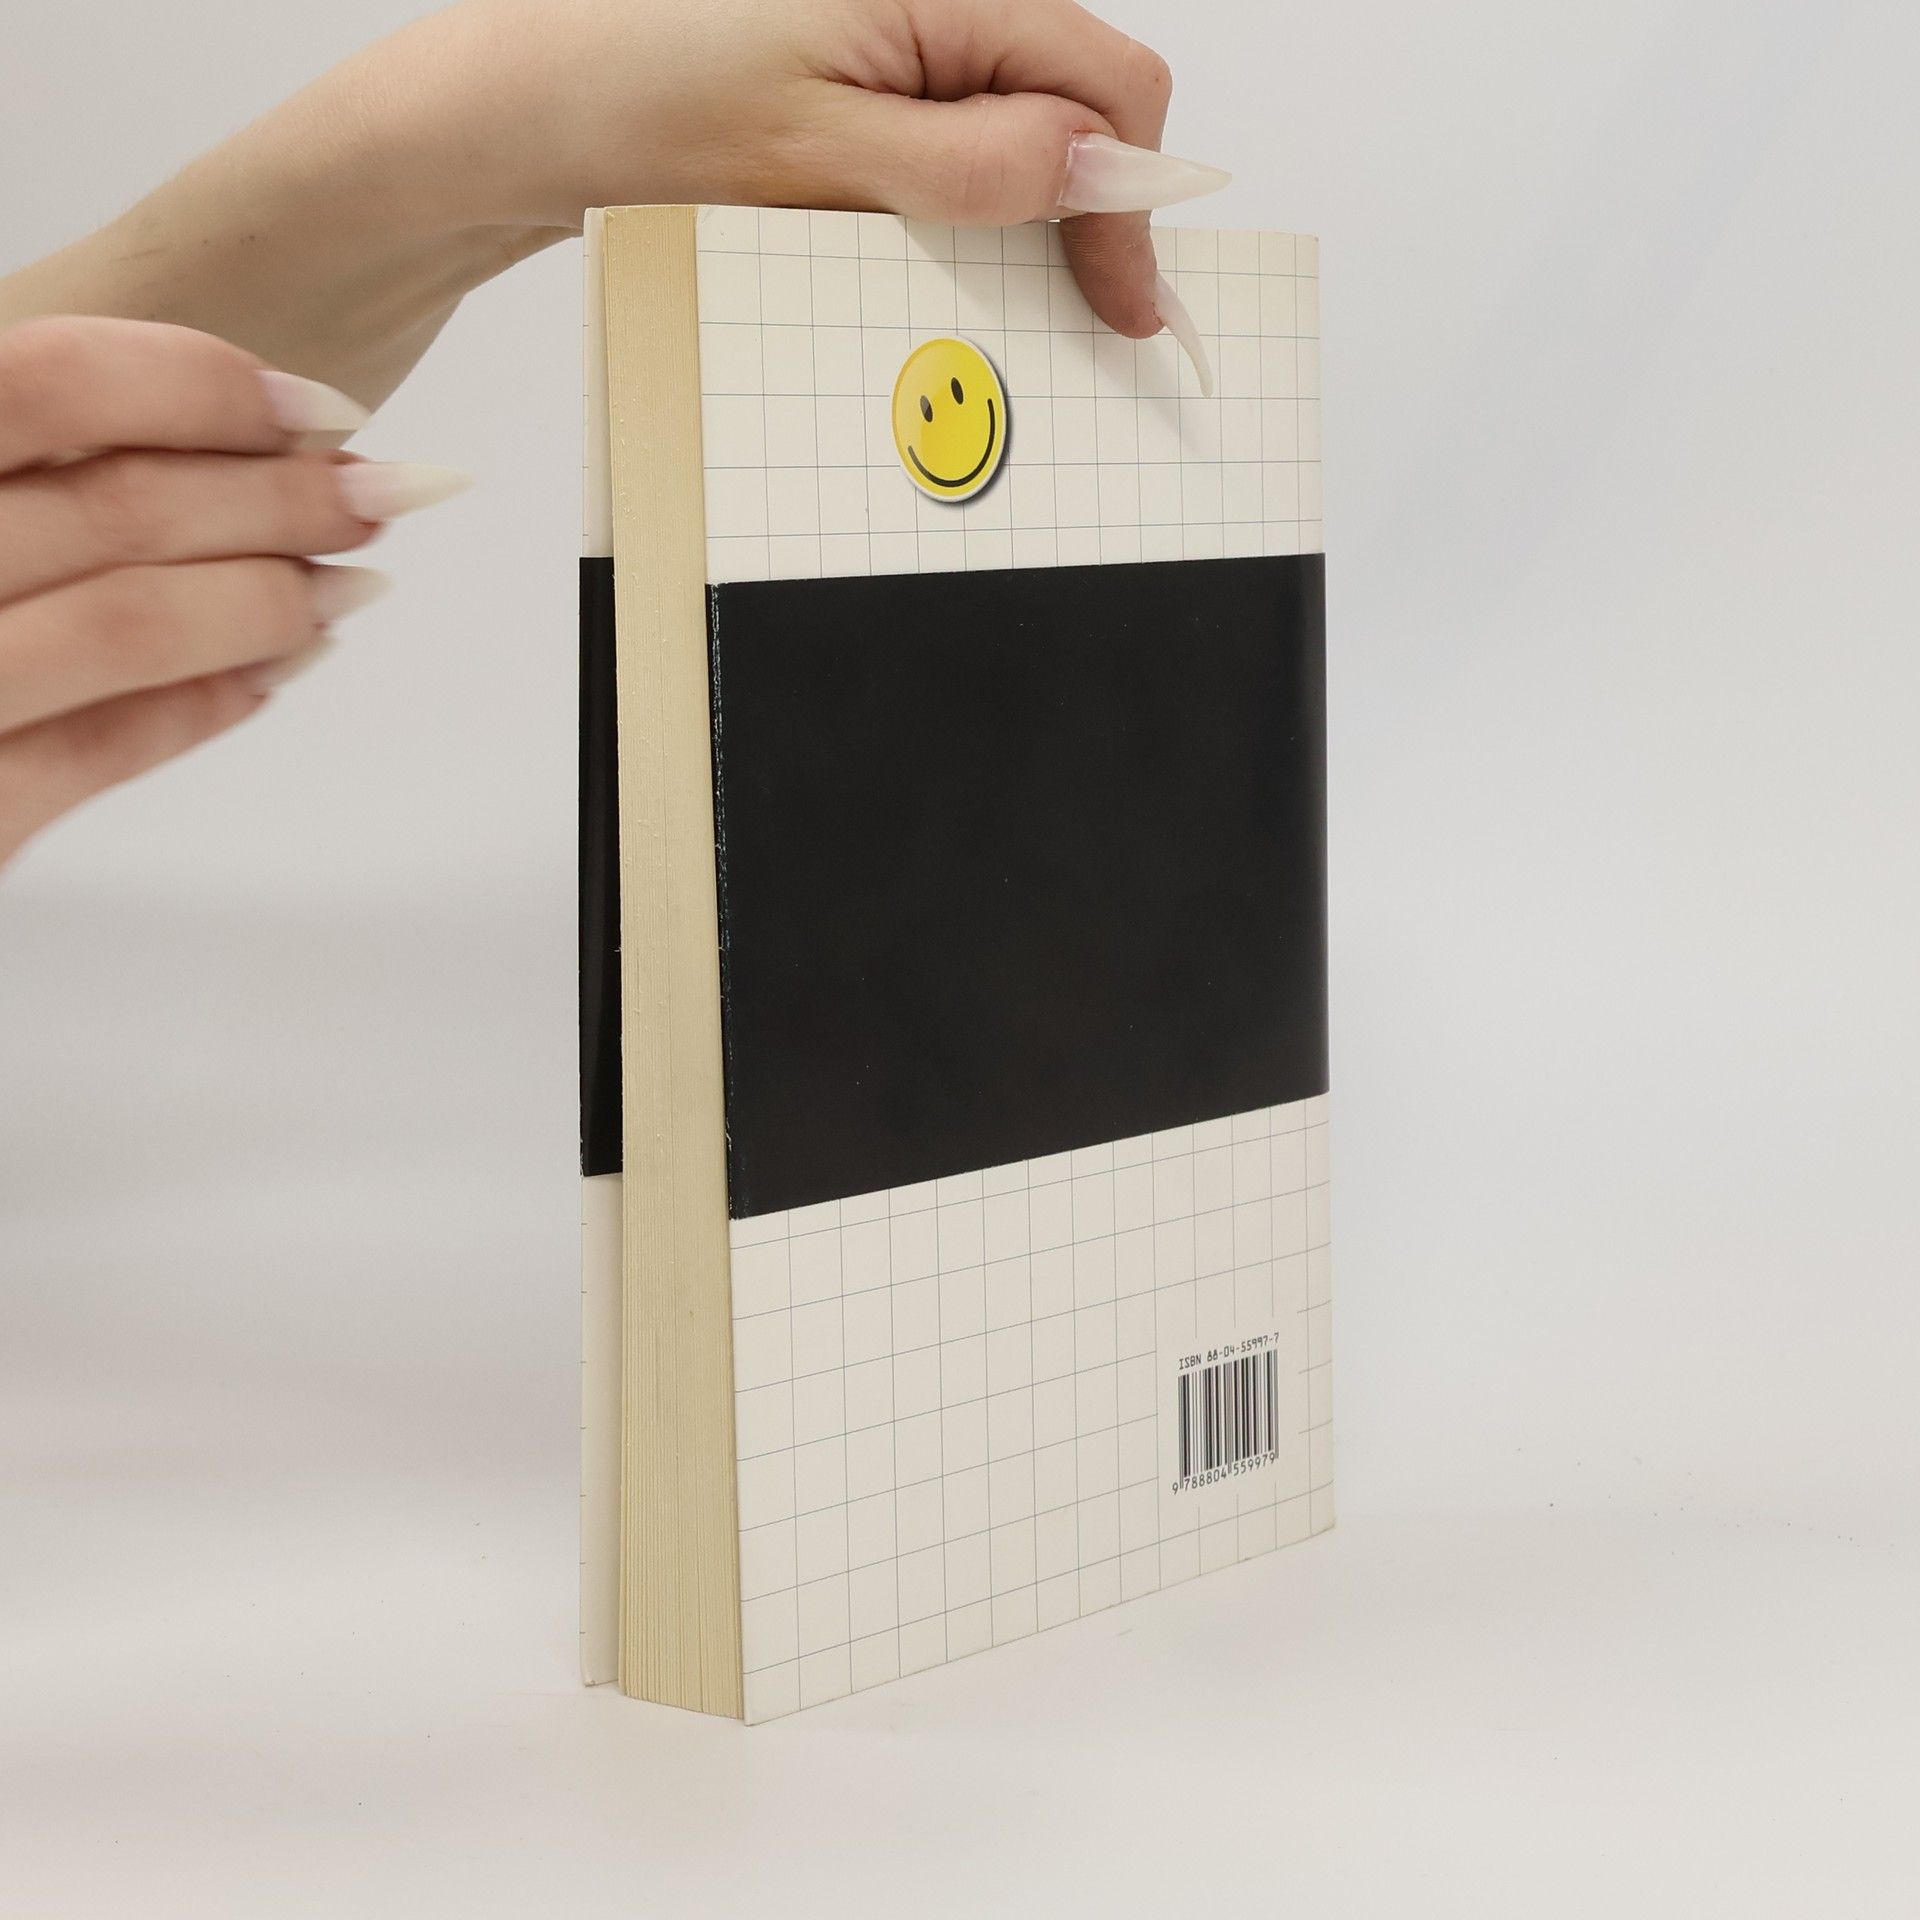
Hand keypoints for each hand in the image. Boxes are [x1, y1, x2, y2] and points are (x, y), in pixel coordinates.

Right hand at [0, 317, 460, 866]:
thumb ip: (13, 458)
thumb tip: (192, 428)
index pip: (49, 379)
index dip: (201, 386)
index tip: (314, 408)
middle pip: (121, 504)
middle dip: (280, 500)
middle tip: (377, 495)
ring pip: (130, 622)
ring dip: (267, 600)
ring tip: (349, 586)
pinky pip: (99, 753)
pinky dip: (203, 706)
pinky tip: (275, 673)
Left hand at [424, 0, 1222, 337]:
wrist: (526, 107)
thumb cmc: (643, 102)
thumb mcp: (828, 152)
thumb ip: (979, 161)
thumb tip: (1102, 171)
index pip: (1107, 83)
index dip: (1129, 201)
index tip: (1123, 306)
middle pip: (1075, 102)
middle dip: (1083, 213)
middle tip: (1078, 321)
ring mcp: (901, 33)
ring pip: (1020, 126)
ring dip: (1022, 217)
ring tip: (991, 297)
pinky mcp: (867, 73)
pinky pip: (955, 134)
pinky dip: (964, 207)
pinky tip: (933, 257)